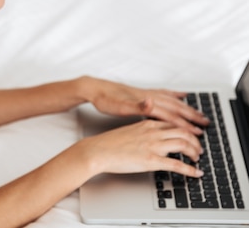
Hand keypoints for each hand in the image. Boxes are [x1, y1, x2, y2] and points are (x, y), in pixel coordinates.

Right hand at [77, 118, 204, 177]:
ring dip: (195, 152)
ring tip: (197, 158)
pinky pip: (177, 164)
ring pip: (184, 144)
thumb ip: (144, 132)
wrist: (97, 150)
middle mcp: (153, 132)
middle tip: (198, 149)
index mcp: (147, 124)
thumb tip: (153, 138)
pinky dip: (190, 169)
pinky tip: (196, 173)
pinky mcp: (151, 160)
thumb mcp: (130, 131)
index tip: (192, 136)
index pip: (174, 123)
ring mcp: (152, 145)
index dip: (186, 130)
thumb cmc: (109, 143)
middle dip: (195, 141)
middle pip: (184, 131)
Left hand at [81, 76, 209, 134]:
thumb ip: (136, 106)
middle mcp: (149, 96)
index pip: (170, 115)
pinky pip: (164, 93)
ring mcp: (147, 94)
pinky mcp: (143, 93)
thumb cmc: (105, 99)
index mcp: (146, 102)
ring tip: (199, 112)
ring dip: (187, 107)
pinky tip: (181, 95)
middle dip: (191, 116)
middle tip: (206, 123)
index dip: (184, 125)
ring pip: (172, 101)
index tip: (197, 133)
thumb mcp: (119, 107)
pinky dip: (175, 95)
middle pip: (175, 107)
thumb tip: (150, 102)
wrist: (95, 88)